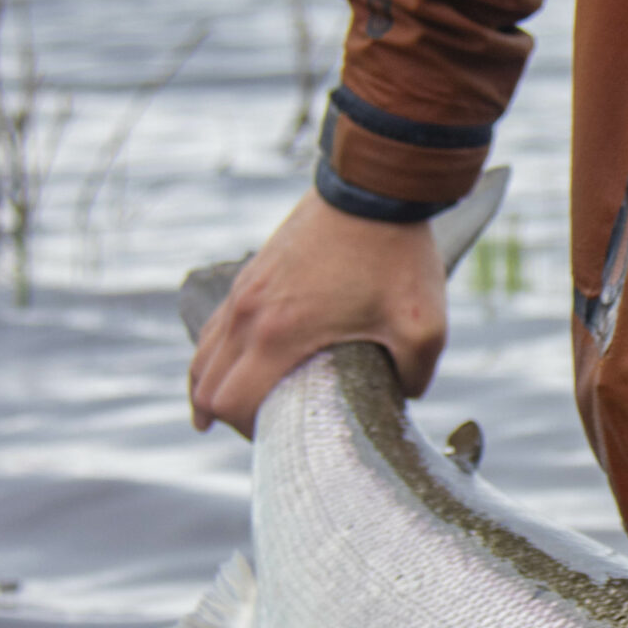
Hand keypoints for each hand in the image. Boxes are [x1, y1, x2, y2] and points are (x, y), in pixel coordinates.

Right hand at [188, 190, 447, 437]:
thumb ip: (413, 377)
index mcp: (280, 334)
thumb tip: (401, 400)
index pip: (232, 403)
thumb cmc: (398, 255)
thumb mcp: (423, 328)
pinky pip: (217, 325)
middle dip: (224, 418)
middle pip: (206, 386)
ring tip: (228, 413)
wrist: (375, 185)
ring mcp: (246, 290)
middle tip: (261, 433)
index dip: (246, 432)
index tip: (277, 442)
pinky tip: (229, 366)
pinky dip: (215, 354)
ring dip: (211, 387)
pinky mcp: (254, 273)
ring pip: (203, 354)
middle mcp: (250, 314)